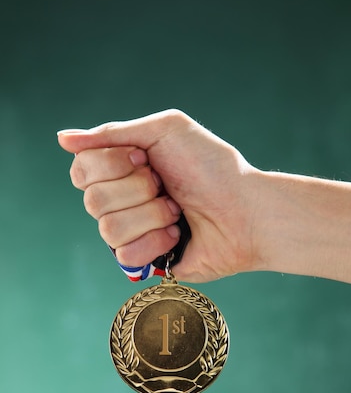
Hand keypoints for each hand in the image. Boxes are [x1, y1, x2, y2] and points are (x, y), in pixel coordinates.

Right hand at [58, 109, 261, 281]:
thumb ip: (113, 133)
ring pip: (107, 228)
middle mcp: (121, 200)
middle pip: (92, 199)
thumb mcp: (166, 131)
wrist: (245, 210)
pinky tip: (178, 235)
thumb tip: (62, 139)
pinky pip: (125, 256)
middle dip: (137, 189)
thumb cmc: (212, 167)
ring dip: (150, 215)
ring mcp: (132, 232)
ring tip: (176, 211)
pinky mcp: (145, 261)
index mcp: (122, 168)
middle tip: (166, 185)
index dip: (111, 164)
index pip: (82, 169)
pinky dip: (157, 242)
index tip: (145, 157)